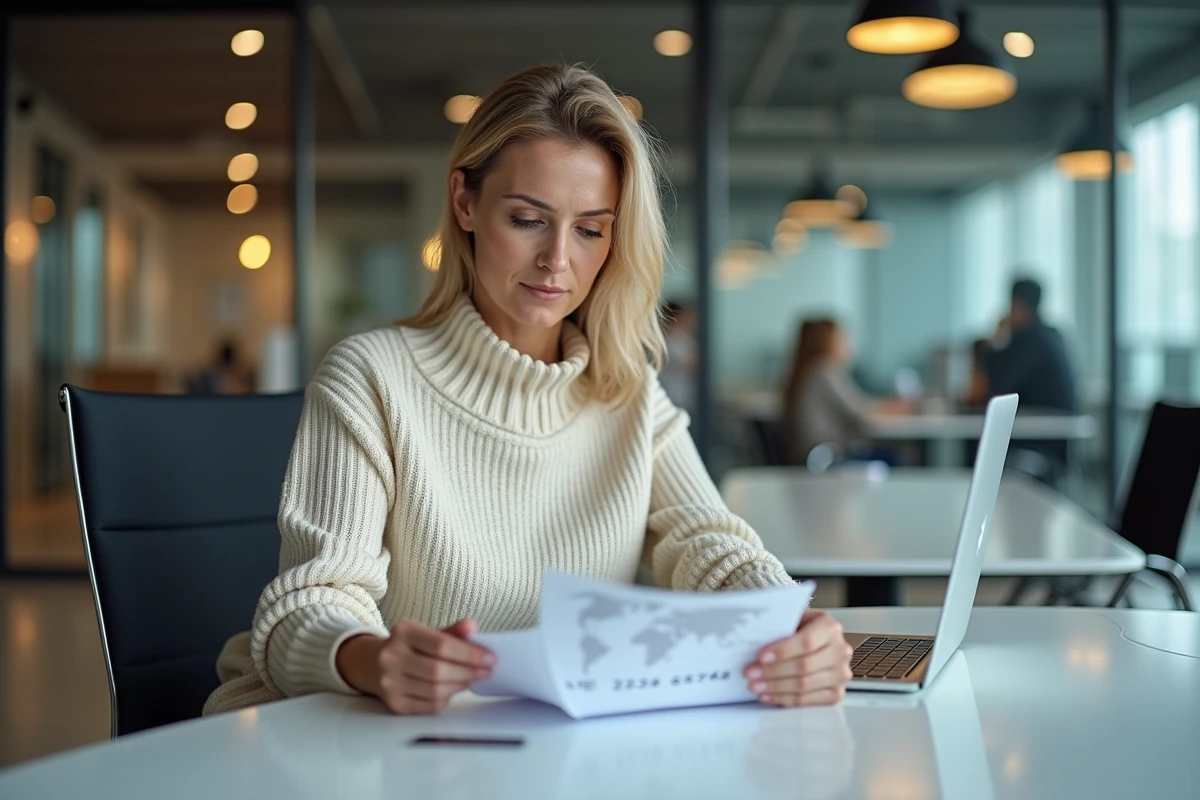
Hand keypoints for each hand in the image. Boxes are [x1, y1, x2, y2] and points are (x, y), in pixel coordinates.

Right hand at [336, 618, 494, 714]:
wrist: (371, 663)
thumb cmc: (407, 647)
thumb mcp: (427, 632)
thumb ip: (452, 632)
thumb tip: (472, 627)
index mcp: (403, 632)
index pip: (442, 645)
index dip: (470, 654)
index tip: (490, 657)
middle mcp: (391, 657)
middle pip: (439, 671)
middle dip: (469, 672)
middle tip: (487, 671)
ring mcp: (390, 683)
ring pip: (435, 691)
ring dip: (461, 686)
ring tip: (473, 679)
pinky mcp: (394, 704)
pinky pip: (429, 706)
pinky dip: (447, 698)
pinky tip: (454, 689)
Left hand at [742, 610, 852, 706]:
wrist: (815, 640)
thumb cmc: (800, 629)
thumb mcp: (792, 619)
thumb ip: (779, 627)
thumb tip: (753, 640)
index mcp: (830, 628)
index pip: (807, 642)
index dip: (783, 651)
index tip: (761, 656)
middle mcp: (840, 651)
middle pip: (804, 666)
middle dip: (773, 671)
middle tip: (751, 672)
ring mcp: (840, 674)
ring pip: (804, 685)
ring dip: (775, 687)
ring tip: (755, 685)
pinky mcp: (835, 694)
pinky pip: (807, 701)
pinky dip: (784, 699)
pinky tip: (768, 695)